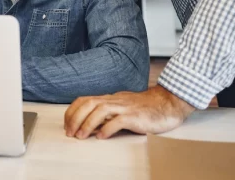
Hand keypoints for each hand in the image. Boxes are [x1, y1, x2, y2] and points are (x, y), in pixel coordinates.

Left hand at [64, 85, 194, 138]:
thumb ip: (107, 113)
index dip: (73, 111)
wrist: (168, 102)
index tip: (66, 124)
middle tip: (69, 133)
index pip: (85, 100)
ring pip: (100, 110)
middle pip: (89, 103)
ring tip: (81, 136)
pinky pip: (119, 120)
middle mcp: (115, 100)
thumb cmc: (145, 107)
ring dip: (87, 123)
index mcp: (110, 98)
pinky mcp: (136, 116)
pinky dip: (107, 128)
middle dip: (75, 118)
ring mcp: (125, 107)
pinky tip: (101, 137)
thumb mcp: (122, 107)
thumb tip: (90, 124)